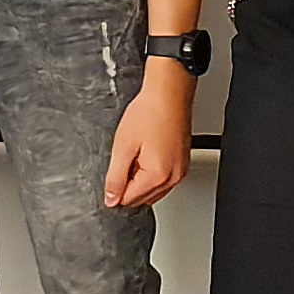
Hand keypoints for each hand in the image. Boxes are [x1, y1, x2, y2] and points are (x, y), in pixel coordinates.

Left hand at [103, 66, 192, 209]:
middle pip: (142, 198)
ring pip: (153, 191)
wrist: (169, 94)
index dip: (115, 188)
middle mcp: (173, 178)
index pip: (129, 200)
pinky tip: (148, 152)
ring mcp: (180, 171)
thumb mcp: (123, 146)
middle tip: (125, 158)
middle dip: (129, 184)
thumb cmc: (149, 113)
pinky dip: (152, 173)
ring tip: (138, 152)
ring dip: (140, 180)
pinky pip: (163, 180)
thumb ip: (115, 177)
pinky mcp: (182, 164)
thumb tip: (111, 199)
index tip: (113, 170)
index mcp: (158, 176)